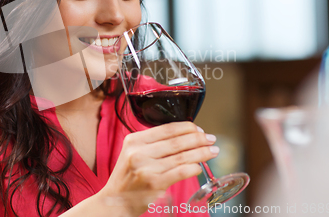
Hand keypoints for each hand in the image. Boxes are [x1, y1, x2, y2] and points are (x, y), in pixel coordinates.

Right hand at [98, 122, 217, 215]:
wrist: (115, 201)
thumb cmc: (129, 177)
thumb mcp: (133, 153)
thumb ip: (153, 143)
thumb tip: (185, 136)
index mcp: (134, 140)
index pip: (167, 129)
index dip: (187, 128)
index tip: (199, 129)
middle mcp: (139, 152)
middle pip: (176, 141)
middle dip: (198, 139)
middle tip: (211, 139)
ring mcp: (146, 168)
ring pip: (181, 156)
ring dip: (201, 153)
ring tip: (212, 151)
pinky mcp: (154, 183)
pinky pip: (180, 172)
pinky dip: (193, 168)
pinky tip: (199, 166)